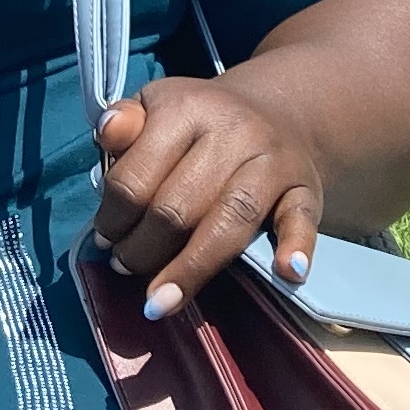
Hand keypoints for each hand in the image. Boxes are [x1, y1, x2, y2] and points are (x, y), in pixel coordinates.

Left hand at [91, 72, 324, 319]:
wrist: (275, 112)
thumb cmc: (199, 123)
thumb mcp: (154, 107)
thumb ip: (123, 124)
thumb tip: (108, 133)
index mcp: (186, 107)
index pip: (135, 179)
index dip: (112, 220)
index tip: (104, 240)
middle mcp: (234, 131)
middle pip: (177, 209)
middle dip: (142, 251)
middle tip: (126, 267)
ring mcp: (273, 161)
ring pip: (229, 222)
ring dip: (189, 270)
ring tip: (158, 302)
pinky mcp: (305, 187)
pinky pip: (301, 220)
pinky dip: (296, 247)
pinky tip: (284, 273)